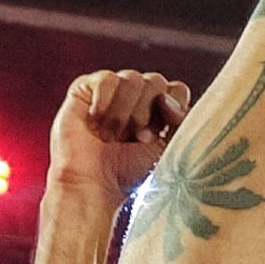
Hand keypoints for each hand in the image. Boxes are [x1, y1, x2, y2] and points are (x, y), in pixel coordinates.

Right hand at [49, 71, 188, 198]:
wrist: (92, 184)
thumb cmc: (127, 173)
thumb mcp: (165, 150)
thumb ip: (179, 123)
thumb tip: (167, 98)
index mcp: (158, 110)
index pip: (176, 89)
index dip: (172, 107)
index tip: (158, 134)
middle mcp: (135, 97)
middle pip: (155, 81)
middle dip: (146, 113)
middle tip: (134, 139)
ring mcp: (111, 91)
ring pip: (132, 79)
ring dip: (123, 113)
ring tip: (110, 137)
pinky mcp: (85, 89)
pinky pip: (106, 79)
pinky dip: (104, 103)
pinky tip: (95, 124)